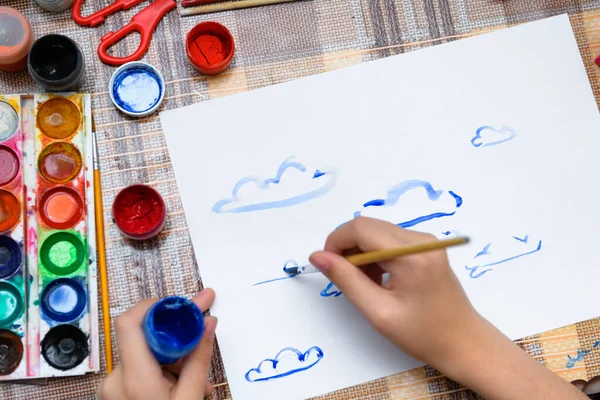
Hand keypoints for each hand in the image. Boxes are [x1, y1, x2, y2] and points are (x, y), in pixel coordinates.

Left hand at [98, 289, 216, 399]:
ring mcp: (112, 387)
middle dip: (174, 332)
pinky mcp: (115, 391)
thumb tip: (208, 322)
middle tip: (200, 322)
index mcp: (134, 379)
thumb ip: (199, 356)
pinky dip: (162, 368)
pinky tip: (180, 382)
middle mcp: (115, 380)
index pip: (129, 323)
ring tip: (194, 377)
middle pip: (142, 336)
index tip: (176, 304)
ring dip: (171, 355)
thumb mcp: (191, 397)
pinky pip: (139, 367)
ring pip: (144, 352)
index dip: (151, 305)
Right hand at [310, 217, 586, 399]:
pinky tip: (380, 280)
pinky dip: (376, 255)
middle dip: (348, 248)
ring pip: (377, 231)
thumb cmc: (422, 334)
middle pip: (368, 226)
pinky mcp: (426, 246)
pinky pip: (389, 239)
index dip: (336, 242)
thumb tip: (317, 256)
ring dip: (362, 253)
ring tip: (366, 284)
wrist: (463, 342)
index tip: (328, 267)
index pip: (361, 228)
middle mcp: (420, 239)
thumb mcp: (378, 311)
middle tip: (347, 280)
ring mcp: (425, 241)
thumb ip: (346, 280)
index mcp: (411, 255)